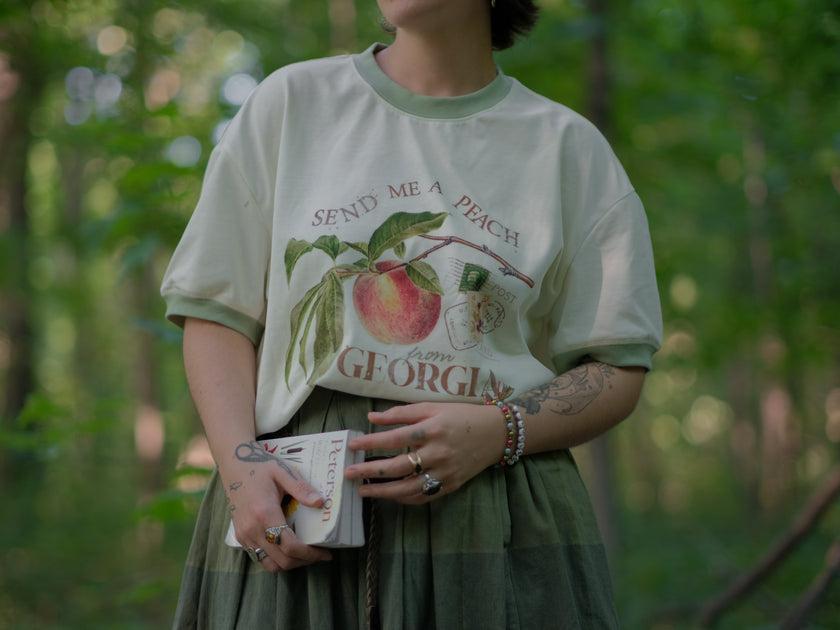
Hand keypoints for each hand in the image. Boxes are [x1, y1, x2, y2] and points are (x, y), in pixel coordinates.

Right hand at [224, 441, 332, 571]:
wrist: (233, 464)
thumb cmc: (260, 466)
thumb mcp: (283, 472)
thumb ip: (301, 489)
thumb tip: (320, 502)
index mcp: (265, 513)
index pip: (291, 546)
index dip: (311, 554)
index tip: (326, 553)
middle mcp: (252, 529)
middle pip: (283, 560)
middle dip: (304, 561)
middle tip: (319, 554)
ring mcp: (244, 535)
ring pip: (270, 564)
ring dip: (290, 563)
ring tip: (305, 554)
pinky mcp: (240, 536)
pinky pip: (259, 557)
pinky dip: (276, 559)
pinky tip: (287, 548)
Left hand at [344, 402, 506, 503]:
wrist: (495, 433)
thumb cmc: (461, 416)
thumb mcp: (432, 407)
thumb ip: (402, 413)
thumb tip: (372, 418)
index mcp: (432, 429)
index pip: (395, 438)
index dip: (372, 443)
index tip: (353, 447)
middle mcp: (438, 452)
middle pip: (398, 466)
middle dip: (371, 471)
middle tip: (349, 474)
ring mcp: (445, 472)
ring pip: (409, 487)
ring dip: (383, 491)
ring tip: (364, 490)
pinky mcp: (451, 485)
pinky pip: (424, 496)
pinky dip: (405, 498)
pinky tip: (390, 496)